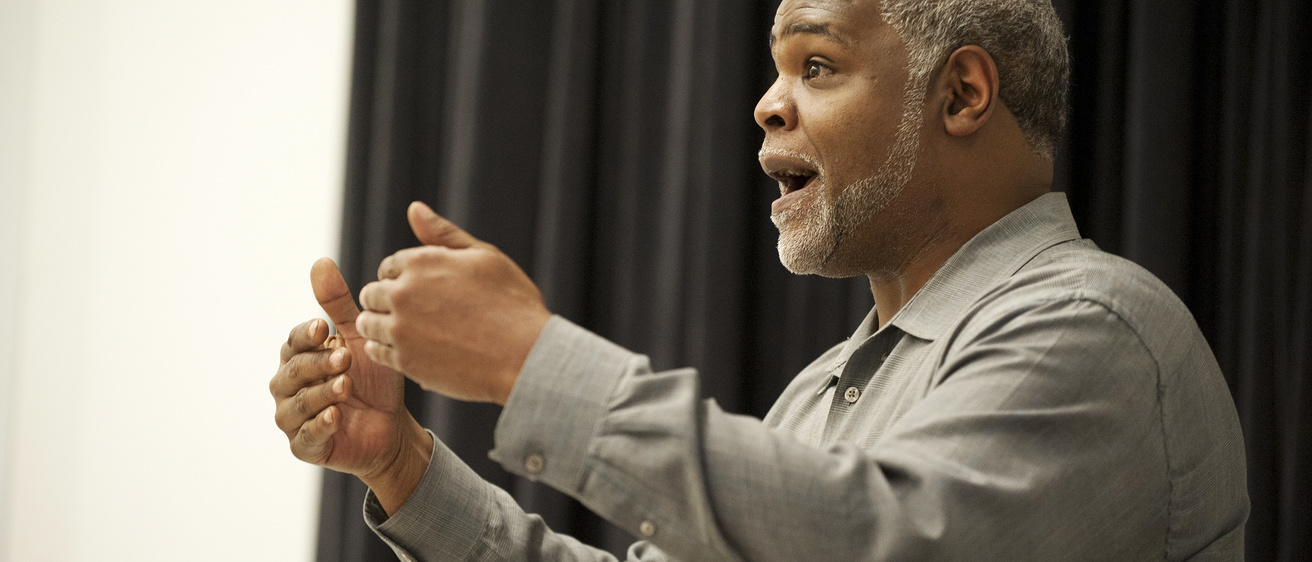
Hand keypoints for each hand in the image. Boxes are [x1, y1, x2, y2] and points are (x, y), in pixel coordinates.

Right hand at [269, 258, 431, 513]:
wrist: (393, 425)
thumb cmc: (373, 378)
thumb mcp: (359, 338)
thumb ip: (338, 304)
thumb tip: (320, 261)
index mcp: (299, 357)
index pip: (293, 341)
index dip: (306, 335)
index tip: (324, 328)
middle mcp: (288, 386)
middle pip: (293, 371)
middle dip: (319, 364)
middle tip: (346, 357)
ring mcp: (293, 418)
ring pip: (298, 403)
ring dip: (322, 392)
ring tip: (346, 384)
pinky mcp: (304, 446)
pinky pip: (306, 437)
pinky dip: (320, 425)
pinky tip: (336, 416)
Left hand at [354, 202, 551, 404]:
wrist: (526, 357)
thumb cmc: (513, 304)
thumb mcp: (485, 257)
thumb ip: (444, 234)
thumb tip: (414, 208)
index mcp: (422, 262)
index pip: (389, 266)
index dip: (403, 277)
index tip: (422, 290)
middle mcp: (404, 293)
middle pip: (372, 293)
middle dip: (387, 300)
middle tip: (415, 313)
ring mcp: (401, 329)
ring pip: (368, 323)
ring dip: (381, 325)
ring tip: (411, 332)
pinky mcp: (404, 361)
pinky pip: (376, 352)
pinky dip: (386, 350)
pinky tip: (411, 350)